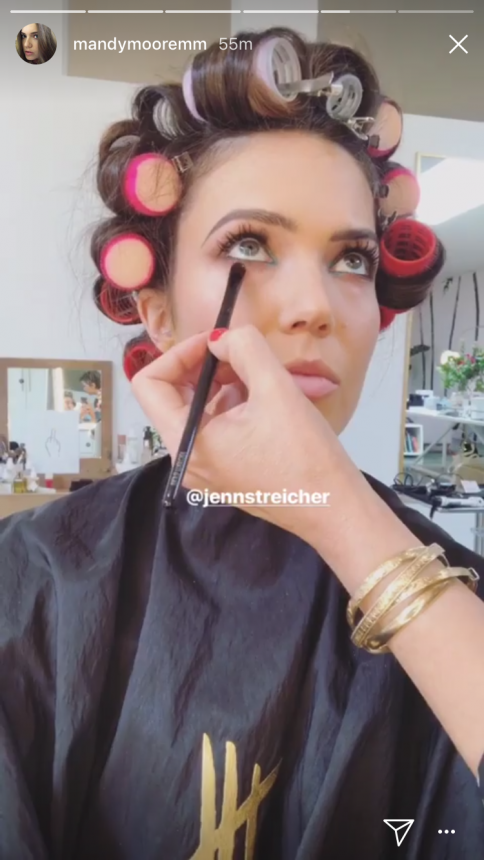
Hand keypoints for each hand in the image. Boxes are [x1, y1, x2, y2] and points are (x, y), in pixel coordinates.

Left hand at [131, 326, 354, 543]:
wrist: (335, 510)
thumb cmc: (305, 455)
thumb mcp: (276, 389)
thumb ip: (245, 349)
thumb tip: (223, 337)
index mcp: (185, 442)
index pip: (150, 384)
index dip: (180, 353)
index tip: (217, 342)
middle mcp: (187, 459)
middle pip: (175, 395)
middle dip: (207, 366)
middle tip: (242, 353)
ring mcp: (206, 469)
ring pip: (201, 409)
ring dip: (228, 383)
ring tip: (265, 375)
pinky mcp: (226, 472)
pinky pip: (218, 427)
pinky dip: (238, 404)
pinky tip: (271, 398)